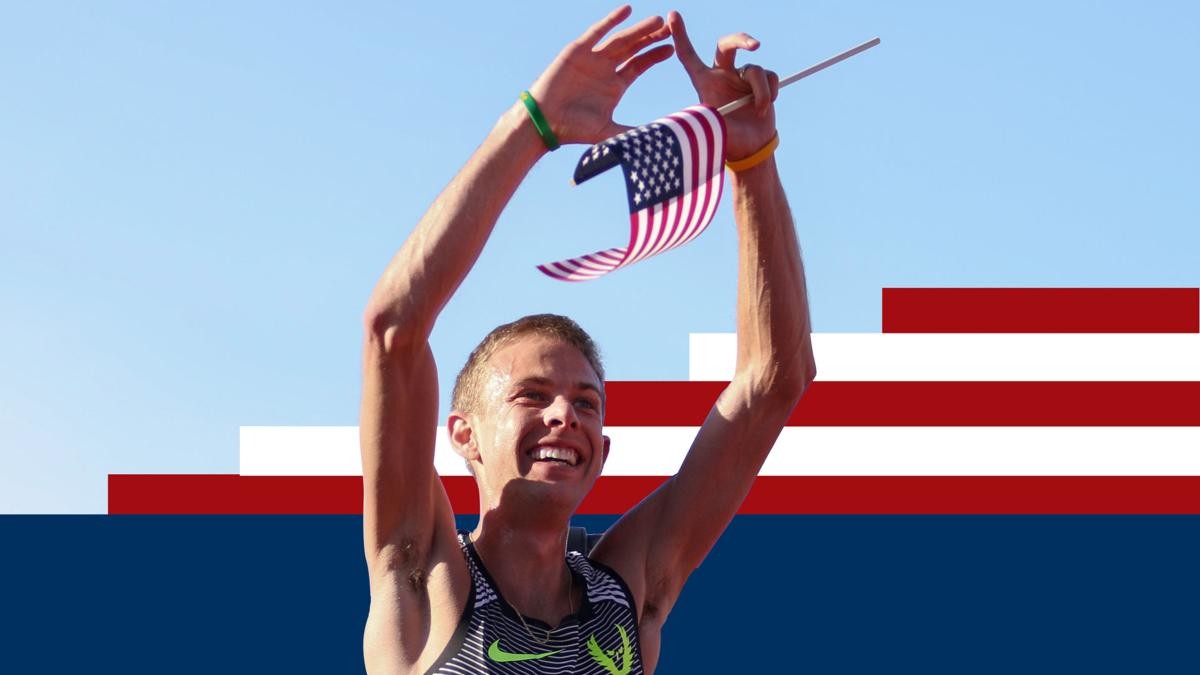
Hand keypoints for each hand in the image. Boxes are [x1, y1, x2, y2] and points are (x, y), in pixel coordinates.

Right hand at [527, 5, 673, 145]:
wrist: (544, 123)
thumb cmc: (573, 130)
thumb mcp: (609, 132)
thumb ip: (632, 133)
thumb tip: (657, 139)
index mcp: (614, 86)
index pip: (639, 66)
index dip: (655, 56)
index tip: (673, 49)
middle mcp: (604, 69)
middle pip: (633, 49)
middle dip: (651, 38)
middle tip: (669, 27)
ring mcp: (591, 59)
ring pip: (619, 39)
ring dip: (638, 29)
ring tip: (656, 20)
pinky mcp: (577, 51)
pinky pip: (597, 32)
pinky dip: (611, 20)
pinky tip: (627, 10)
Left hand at [668, 11, 778, 160]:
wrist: (752, 148)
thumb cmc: (727, 141)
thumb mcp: (712, 129)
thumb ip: (705, 117)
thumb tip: (691, 117)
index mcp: (704, 82)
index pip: (689, 55)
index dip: (680, 35)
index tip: (673, 15)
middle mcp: (722, 75)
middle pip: (727, 45)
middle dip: (741, 40)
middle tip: (754, 47)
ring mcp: (741, 77)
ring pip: (755, 68)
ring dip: (760, 90)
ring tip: (759, 110)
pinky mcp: (761, 82)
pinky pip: (769, 76)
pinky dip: (770, 91)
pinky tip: (765, 107)